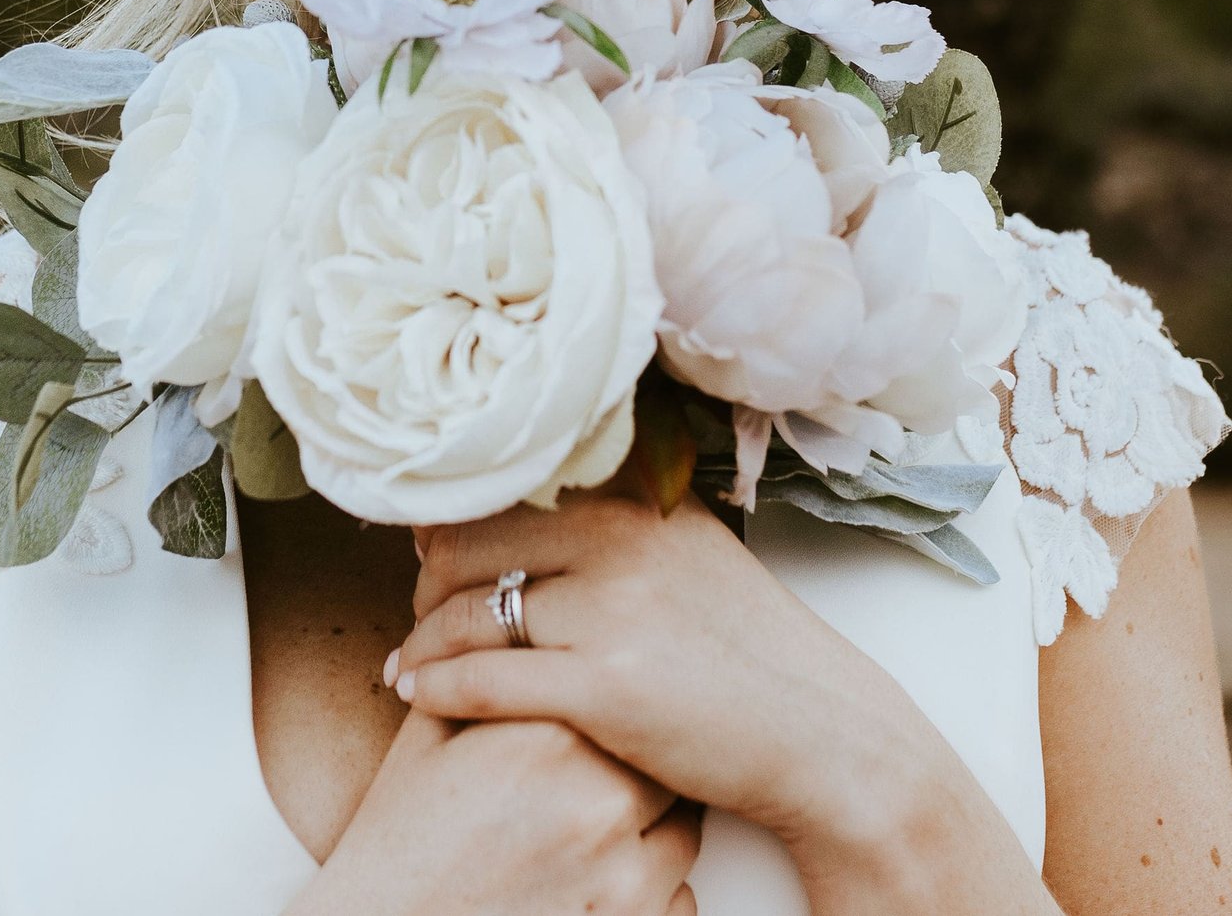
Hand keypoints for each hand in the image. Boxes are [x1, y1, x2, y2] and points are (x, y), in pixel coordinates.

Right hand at [289, 704, 699, 915]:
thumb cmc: (400, 842)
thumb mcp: (429, 739)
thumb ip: (481, 674)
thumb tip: (511, 631)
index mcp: (548, 736)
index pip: (621, 690)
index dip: (612, 703)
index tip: (601, 712)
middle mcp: (598, 800)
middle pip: (661, 756)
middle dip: (637, 762)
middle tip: (599, 775)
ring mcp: (623, 874)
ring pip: (685, 828)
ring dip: (652, 828)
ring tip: (595, 834)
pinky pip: (682, 899)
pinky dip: (654, 892)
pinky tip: (600, 882)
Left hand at [392, 494, 1037, 904]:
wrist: (824, 736)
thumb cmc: (751, 655)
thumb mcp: (689, 556)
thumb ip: (615, 528)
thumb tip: (518, 513)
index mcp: (639, 501)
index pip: (505, 495)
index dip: (450, 526)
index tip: (427, 552)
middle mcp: (623, 540)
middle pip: (470, 547)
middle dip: (428, 585)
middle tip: (418, 615)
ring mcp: (612, 611)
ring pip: (469, 614)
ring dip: (424, 641)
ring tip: (407, 662)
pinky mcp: (605, 685)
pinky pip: (484, 678)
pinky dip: (437, 685)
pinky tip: (418, 692)